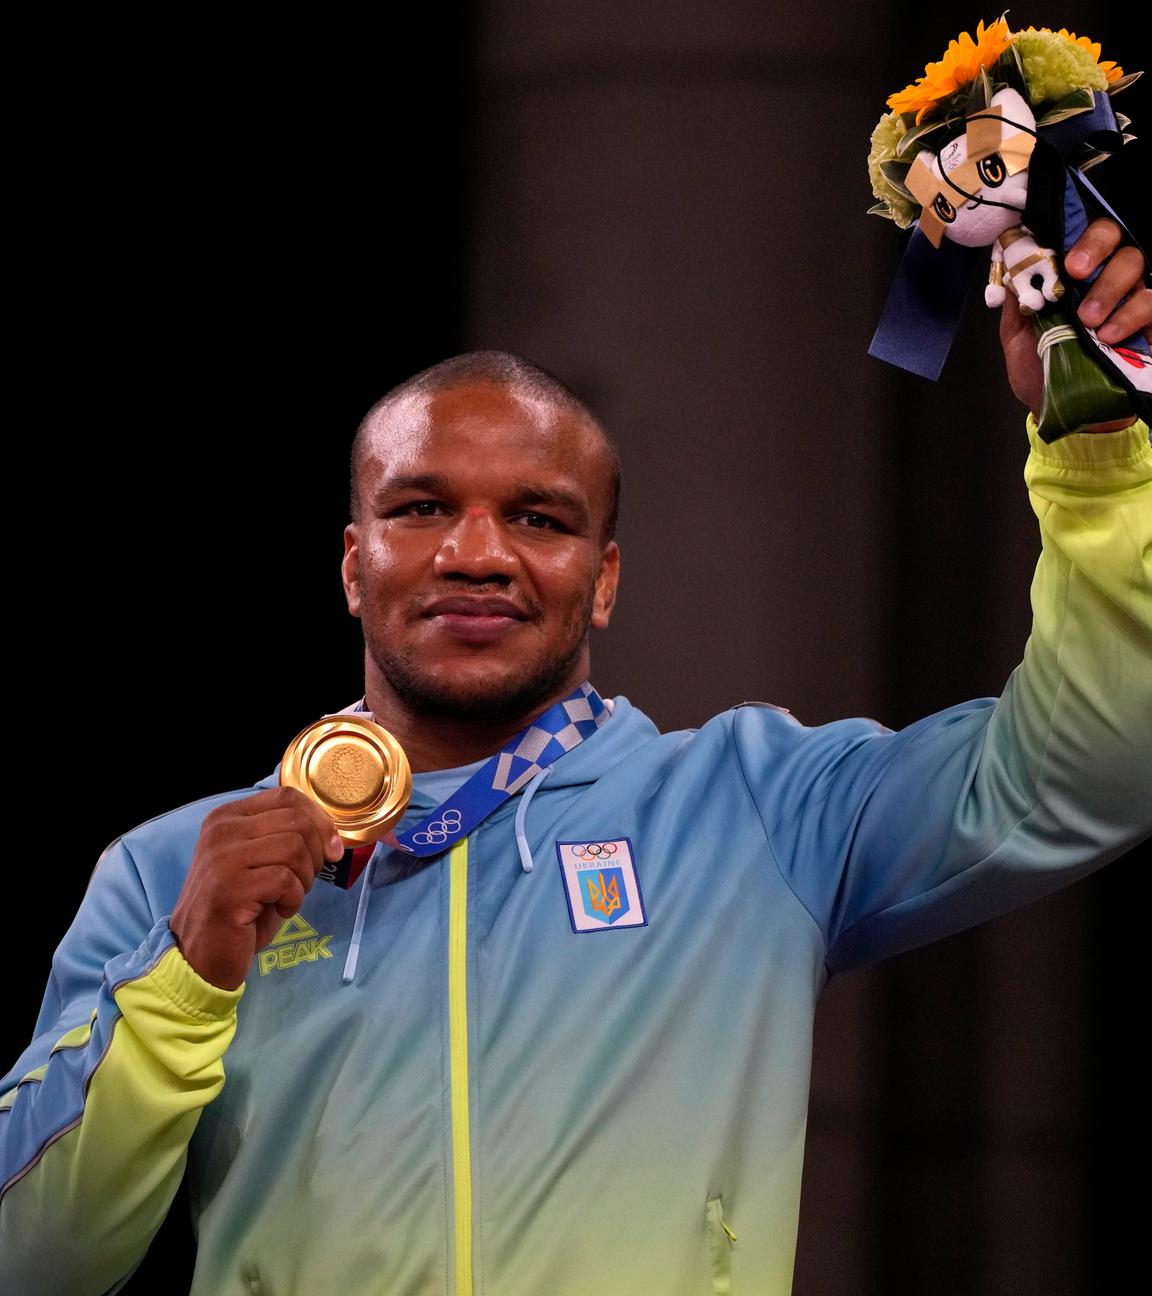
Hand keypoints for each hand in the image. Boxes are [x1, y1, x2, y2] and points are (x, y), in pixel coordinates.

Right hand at [170, 786, 342, 988]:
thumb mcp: (262, 863)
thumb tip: (332, 835)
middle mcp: (220, 831)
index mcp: (227, 817)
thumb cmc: (241, 909)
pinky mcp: (229, 888)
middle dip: (315, 853)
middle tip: (303, 880)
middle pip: (296, 821)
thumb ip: (287, 837)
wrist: (202, 956)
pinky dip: (294, 899)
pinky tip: (279, 910)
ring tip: (288, 896)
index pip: (287, 796)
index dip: (320, 820)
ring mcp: (222, 858)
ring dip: (304, 878)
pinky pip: (285, 880)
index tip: (332, 848)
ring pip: (294, 847)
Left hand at [1000, 218, 1150, 428]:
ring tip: (1089, 319)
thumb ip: (1014, 307)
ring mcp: (1132, 297)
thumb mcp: (1019, 341)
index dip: (1073, 236)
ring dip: (1110, 286)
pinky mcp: (1151, 322)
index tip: (1057, 255)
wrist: (1067, 413)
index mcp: (1072, 277)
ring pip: (1136, 264)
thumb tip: (1009, 270)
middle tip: (1075, 271)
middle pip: (1115, 238)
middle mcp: (1105, 278)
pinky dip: (1134, 313)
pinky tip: (1111, 334)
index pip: (1081, 236)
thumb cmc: (1043, 373)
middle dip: (1095, 247)